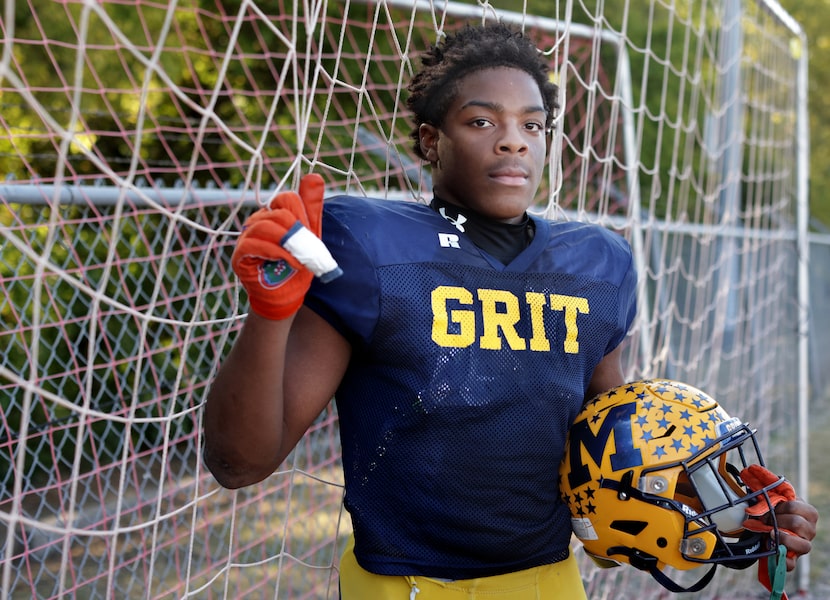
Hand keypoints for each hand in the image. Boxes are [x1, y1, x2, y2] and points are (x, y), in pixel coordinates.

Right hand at [231, 174, 325, 319]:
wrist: (286, 297)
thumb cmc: (296, 267)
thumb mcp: (309, 236)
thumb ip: (310, 208)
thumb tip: (314, 176)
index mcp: (274, 215)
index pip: (286, 199)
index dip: (302, 215)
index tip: (311, 236)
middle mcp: (257, 222)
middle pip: (278, 212)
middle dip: (298, 231)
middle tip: (309, 250)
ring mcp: (246, 238)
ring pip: (266, 226)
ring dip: (289, 242)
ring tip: (301, 259)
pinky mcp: (240, 255)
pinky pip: (255, 244)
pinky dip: (277, 252)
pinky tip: (291, 262)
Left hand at [741, 465, 817, 570]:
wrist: (765, 531)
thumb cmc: (772, 512)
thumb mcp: (772, 499)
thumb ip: (768, 486)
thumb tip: (751, 469)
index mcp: (807, 513)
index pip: (800, 508)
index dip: (783, 507)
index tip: (771, 507)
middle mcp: (809, 530)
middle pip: (799, 524)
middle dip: (778, 520)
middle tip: (765, 520)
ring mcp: (803, 546)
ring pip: (802, 545)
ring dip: (780, 536)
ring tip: (769, 532)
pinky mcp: (793, 560)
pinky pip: (792, 564)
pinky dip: (781, 558)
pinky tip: (771, 549)